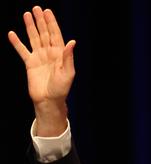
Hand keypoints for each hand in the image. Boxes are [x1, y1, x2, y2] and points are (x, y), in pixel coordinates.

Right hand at [7, 6, 75, 135]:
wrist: (49, 101)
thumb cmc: (61, 89)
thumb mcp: (68, 73)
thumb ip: (68, 57)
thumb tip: (72, 42)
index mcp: (60, 54)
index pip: (56, 35)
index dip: (52, 23)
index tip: (48, 12)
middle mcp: (50, 53)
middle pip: (44, 33)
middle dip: (41, 21)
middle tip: (36, 8)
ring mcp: (39, 57)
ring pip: (34, 38)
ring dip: (30, 27)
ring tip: (26, 14)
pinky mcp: (30, 64)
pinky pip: (22, 50)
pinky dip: (17, 43)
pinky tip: (12, 34)